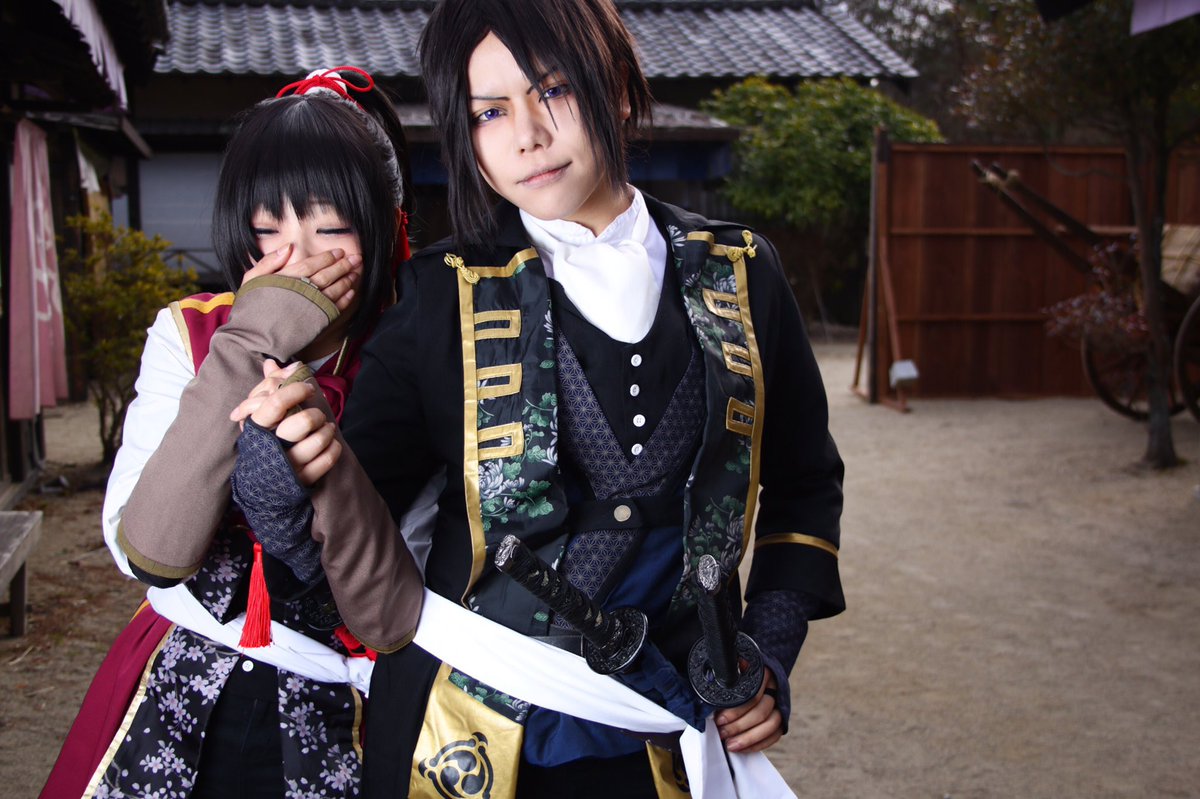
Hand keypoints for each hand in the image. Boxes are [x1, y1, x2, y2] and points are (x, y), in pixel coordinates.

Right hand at [230, 360, 343, 484]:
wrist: (261, 486)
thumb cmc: (264, 443)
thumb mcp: (261, 418)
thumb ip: (268, 389)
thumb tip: (272, 363)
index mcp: (258, 428)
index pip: (276, 402)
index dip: (296, 390)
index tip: (307, 388)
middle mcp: (272, 447)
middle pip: (301, 421)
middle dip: (315, 414)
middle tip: (318, 414)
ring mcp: (288, 466)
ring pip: (317, 442)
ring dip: (327, 431)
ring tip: (327, 428)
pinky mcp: (302, 480)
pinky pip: (325, 461)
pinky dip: (333, 449)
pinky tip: (332, 443)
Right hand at [241, 245, 362, 312]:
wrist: (251, 339)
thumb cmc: (250, 308)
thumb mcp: (251, 279)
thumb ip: (268, 262)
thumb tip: (288, 247)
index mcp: (285, 279)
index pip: (311, 264)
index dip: (327, 257)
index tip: (339, 252)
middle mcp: (301, 292)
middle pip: (326, 275)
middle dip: (343, 266)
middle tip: (356, 258)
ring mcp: (310, 308)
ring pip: (334, 290)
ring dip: (347, 280)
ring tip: (356, 271)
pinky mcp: (316, 323)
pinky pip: (335, 309)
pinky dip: (345, 299)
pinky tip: (351, 292)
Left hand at [715, 668, 782, 752]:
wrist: (753, 679)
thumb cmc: (738, 679)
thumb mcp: (731, 675)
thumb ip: (727, 684)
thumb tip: (712, 696)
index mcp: (764, 674)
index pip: (753, 694)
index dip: (735, 710)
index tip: (720, 719)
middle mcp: (774, 689)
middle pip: (762, 710)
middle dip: (739, 725)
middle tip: (722, 733)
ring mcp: (780, 705)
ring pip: (771, 725)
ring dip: (749, 738)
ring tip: (731, 744)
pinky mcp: (781, 720)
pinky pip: (773, 736)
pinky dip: (758, 744)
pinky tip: (742, 748)